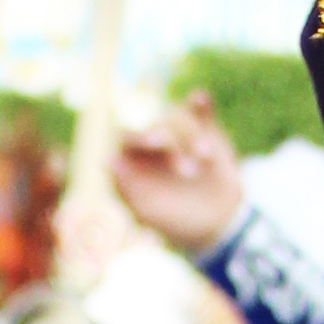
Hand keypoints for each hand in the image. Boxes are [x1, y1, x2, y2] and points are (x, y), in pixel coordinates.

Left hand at [112, 90, 244, 254]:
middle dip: (173, 145)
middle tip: (186, 170)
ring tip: (204, 158)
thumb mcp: (149, 214)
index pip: (129, 137)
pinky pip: (199, 110)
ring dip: (192, 135)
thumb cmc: (176, 221)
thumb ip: (125, 190)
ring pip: (179, 118)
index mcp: (135, 159)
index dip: (140, 136)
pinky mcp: (204, 129)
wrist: (217, 224)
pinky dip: (200, 103)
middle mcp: (154, 141)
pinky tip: (201, 99)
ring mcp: (179, 133)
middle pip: (158, 126)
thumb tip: (106, 160)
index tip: (156, 142)